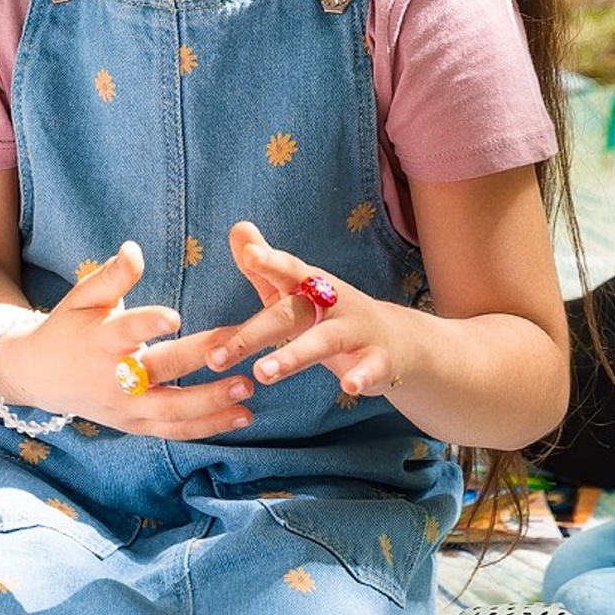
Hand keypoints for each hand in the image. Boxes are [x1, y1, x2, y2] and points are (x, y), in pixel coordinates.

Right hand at [0, 242, 255, 438]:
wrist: (40, 376)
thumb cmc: (70, 326)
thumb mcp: (82, 297)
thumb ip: (111, 276)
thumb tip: (133, 249)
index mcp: (98, 342)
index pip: (124, 332)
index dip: (146, 324)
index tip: (174, 315)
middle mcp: (113, 380)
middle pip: (160, 371)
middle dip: (199, 360)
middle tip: (237, 347)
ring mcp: (125, 409)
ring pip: (172, 411)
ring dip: (212, 403)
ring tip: (247, 387)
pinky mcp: (136, 426)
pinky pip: (175, 431)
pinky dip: (208, 427)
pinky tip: (243, 416)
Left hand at [200, 220, 415, 400]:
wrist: (397, 339)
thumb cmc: (330, 314)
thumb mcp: (298, 289)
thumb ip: (265, 266)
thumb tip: (237, 228)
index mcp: (308, 285)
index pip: (286, 270)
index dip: (268, 261)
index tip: (249, 254)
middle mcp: (332, 302)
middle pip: (291, 314)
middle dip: (254, 334)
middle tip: (217, 356)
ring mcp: (357, 330)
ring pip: (325, 340)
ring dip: (294, 356)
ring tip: (262, 373)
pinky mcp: (380, 359)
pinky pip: (371, 367)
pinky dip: (361, 376)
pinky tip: (349, 386)